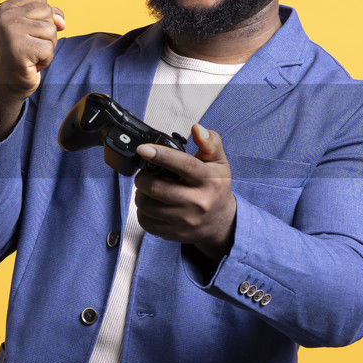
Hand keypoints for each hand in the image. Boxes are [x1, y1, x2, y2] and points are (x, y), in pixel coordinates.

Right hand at [0, 0, 65, 127]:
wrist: (6, 83)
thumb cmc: (23, 53)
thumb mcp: (34, 28)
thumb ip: (49, 17)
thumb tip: (61, 22)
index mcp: (6, 8)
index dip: (44, 18)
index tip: (28, 33)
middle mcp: (5, 17)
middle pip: (48, 13)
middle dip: (47, 33)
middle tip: (30, 46)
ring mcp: (11, 32)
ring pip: (51, 31)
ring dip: (47, 47)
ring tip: (31, 54)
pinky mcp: (19, 49)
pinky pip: (49, 49)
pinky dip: (46, 60)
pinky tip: (31, 64)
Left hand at [134, 124, 235, 259]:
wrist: (221, 221)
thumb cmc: (216, 186)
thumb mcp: (218, 161)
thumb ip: (209, 141)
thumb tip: (197, 129)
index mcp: (209, 180)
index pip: (183, 165)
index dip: (160, 155)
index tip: (142, 149)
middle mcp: (198, 202)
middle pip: (157, 188)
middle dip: (143, 178)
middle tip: (145, 174)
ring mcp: (186, 221)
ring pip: (148, 206)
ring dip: (140, 194)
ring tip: (147, 189)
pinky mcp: (175, 234)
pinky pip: (146, 223)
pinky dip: (142, 211)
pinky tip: (151, 204)